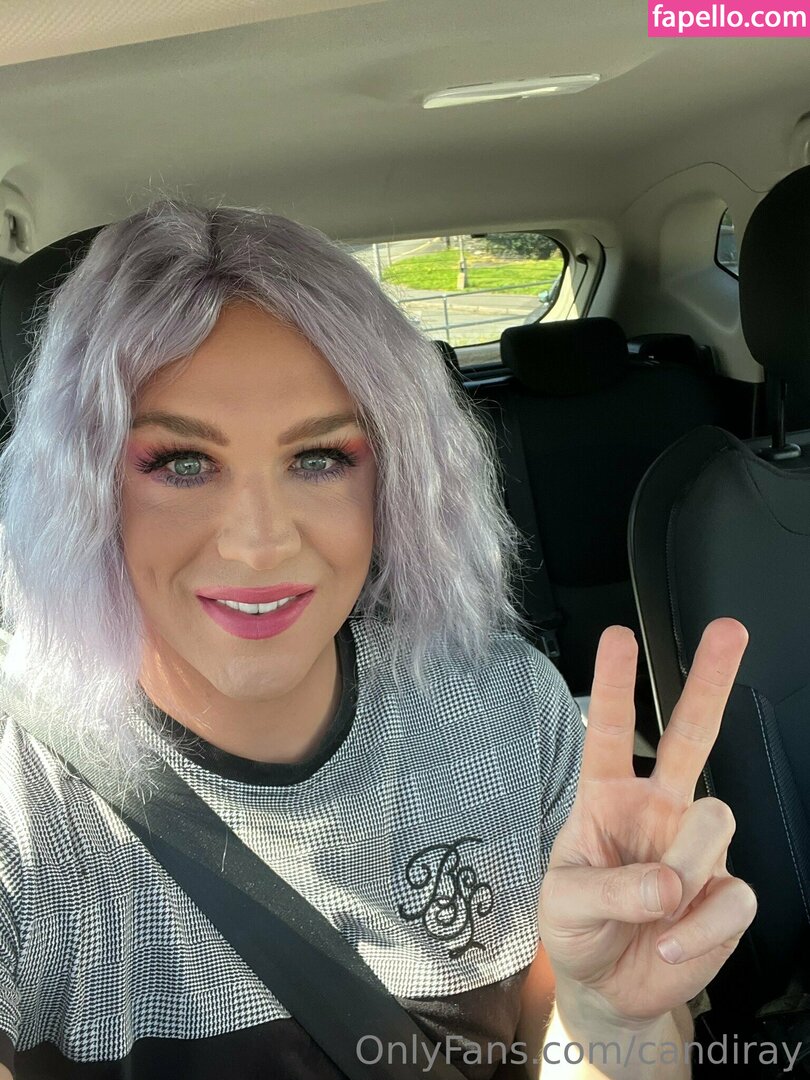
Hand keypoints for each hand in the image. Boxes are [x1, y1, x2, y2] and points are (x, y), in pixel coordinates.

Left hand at [537, 618, 757, 1029]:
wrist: (608, 984)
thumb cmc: (577, 926)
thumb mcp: (565, 904)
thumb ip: (609, 889)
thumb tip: (669, 883)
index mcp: (606, 797)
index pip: (609, 730)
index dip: (614, 684)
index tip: (618, 636)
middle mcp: (657, 808)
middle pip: (691, 734)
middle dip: (710, 681)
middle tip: (729, 630)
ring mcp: (695, 847)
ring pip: (715, 820)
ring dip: (686, 863)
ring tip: (656, 907)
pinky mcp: (725, 894)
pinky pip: (735, 895)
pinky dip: (701, 927)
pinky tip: (671, 940)